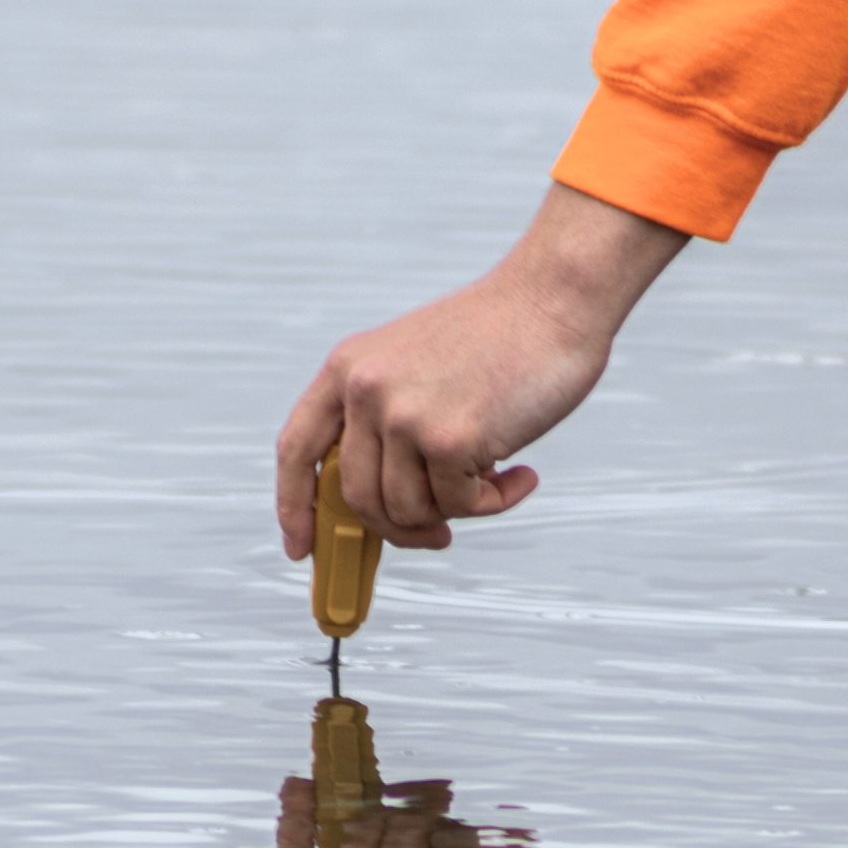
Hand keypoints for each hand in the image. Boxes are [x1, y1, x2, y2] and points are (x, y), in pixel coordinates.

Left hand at [276, 185, 686, 555]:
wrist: (553, 299)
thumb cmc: (498, 337)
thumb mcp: (412, 367)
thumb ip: (383, 422)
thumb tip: (377, 505)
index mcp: (347, 369)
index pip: (296, 450)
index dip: (293, 506)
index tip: (301, 548)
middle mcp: (365, 390)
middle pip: (357, 498)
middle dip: (399, 528)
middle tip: (438, 531)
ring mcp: (404, 415)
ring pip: (408, 511)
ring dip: (454, 510)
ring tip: (492, 477)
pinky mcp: (449, 439)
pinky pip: (461, 506)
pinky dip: (496, 501)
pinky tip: (520, 472)